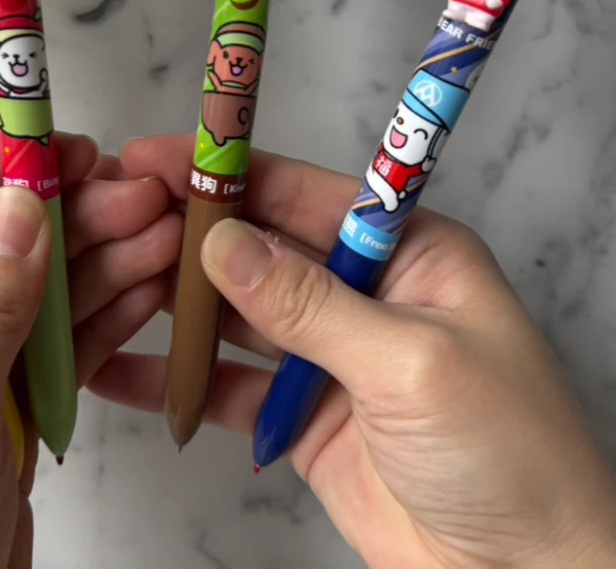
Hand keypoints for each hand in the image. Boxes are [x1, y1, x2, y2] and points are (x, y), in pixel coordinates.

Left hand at [0, 134, 181, 568]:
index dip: (2, 175)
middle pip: (0, 255)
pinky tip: (149, 291)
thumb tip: (16, 201)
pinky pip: (55, 360)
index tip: (69, 151)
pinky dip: (102, 326)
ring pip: (39, 305)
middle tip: (152, 196)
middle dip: (75, 222)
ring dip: (102, 268)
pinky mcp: (1, 427)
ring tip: (171, 234)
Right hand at [90, 135, 615, 568]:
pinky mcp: (305, 418)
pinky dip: (181, 381)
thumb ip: (311, 305)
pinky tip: (125, 371)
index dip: (227, 173)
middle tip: (110, 220)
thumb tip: (224, 242)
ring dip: (176, 304)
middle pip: (262, 248)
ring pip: (238, 314)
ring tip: (103, 285)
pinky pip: (230, 387)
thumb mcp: (410, 365)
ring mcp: (333, 356)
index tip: (153, 158)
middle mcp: (368, 292)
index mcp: (411, 251)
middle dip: (188, 234)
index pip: (304, 194)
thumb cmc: (511, 457)